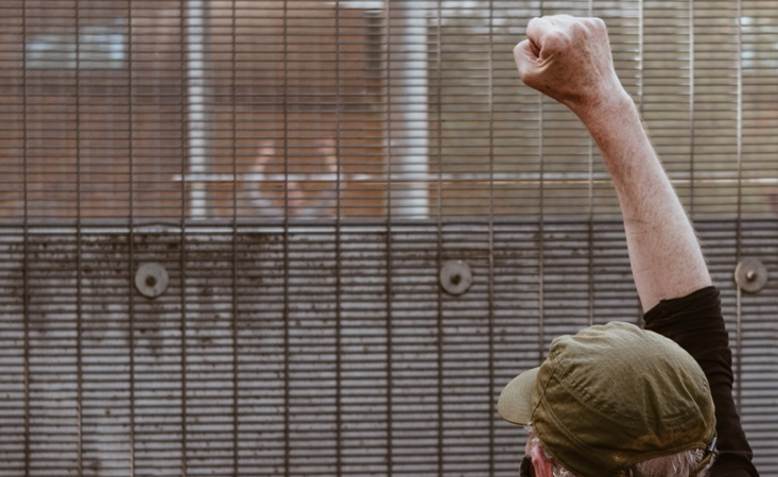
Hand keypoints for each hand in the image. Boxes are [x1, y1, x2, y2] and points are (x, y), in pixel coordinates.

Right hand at [513, 15, 627, 116]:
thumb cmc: (561, 87)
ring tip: (570, 56)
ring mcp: (587, 24)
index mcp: (554, 38)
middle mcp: (572, 26)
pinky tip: (580, 51)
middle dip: (548, 38)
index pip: (532, 25)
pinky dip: (575, 35)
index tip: (547, 59)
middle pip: (547, 20)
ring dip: (561, 35)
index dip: (535, 44)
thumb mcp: (529, 75)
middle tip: (560, 60)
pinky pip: (576, 23)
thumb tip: (531, 35)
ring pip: (562, 21)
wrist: (596, 93)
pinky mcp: (597, 24)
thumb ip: (520, 51)